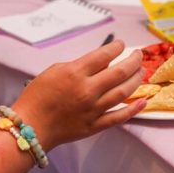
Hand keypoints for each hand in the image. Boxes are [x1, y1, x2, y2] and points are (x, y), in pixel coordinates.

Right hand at [12, 41, 145, 150]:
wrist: (30, 127)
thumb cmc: (36, 97)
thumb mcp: (54, 71)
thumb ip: (78, 66)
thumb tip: (101, 62)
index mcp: (75, 73)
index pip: (105, 55)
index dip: (117, 47)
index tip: (121, 45)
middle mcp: (88, 90)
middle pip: (120, 72)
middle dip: (133, 61)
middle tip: (139, 56)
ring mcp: (93, 109)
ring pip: (124, 92)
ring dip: (136, 80)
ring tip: (141, 72)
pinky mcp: (95, 125)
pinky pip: (120, 117)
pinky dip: (134, 109)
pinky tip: (143, 101)